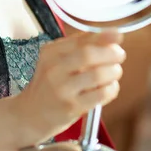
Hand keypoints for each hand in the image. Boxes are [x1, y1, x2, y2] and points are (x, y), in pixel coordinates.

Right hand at [13, 30, 124, 146]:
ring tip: (115, 72)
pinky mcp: (72, 107)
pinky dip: (112, 88)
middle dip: (111, 53)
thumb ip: (80, 47)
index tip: (118, 36)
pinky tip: (110, 87)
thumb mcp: (56, 61)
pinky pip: (101, 94)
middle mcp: (53, 69)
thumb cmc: (50, 85)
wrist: (31, 114)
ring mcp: (62, 89)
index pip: (80, 40)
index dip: (103, 37)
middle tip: (119, 55)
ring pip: (98, 74)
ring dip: (114, 71)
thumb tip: (112, 36)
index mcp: (50, 53)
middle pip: (89, 55)